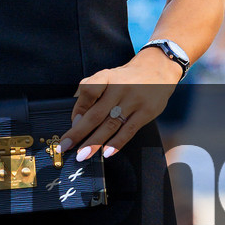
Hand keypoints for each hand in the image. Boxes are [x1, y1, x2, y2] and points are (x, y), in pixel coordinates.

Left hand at [63, 49, 183, 160]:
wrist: (157, 70)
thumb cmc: (127, 78)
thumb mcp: (108, 76)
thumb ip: (90, 92)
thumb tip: (77, 120)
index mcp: (107, 76)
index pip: (89, 91)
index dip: (79, 109)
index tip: (73, 123)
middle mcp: (120, 87)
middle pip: (96, 113)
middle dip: (79, 133)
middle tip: (66, 146)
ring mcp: (134, 100)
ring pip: (111, 124)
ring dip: (95, 142)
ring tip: (83, 155)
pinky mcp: (146, 112)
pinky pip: (129, 130)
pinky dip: (117, 143)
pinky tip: (106, 152)